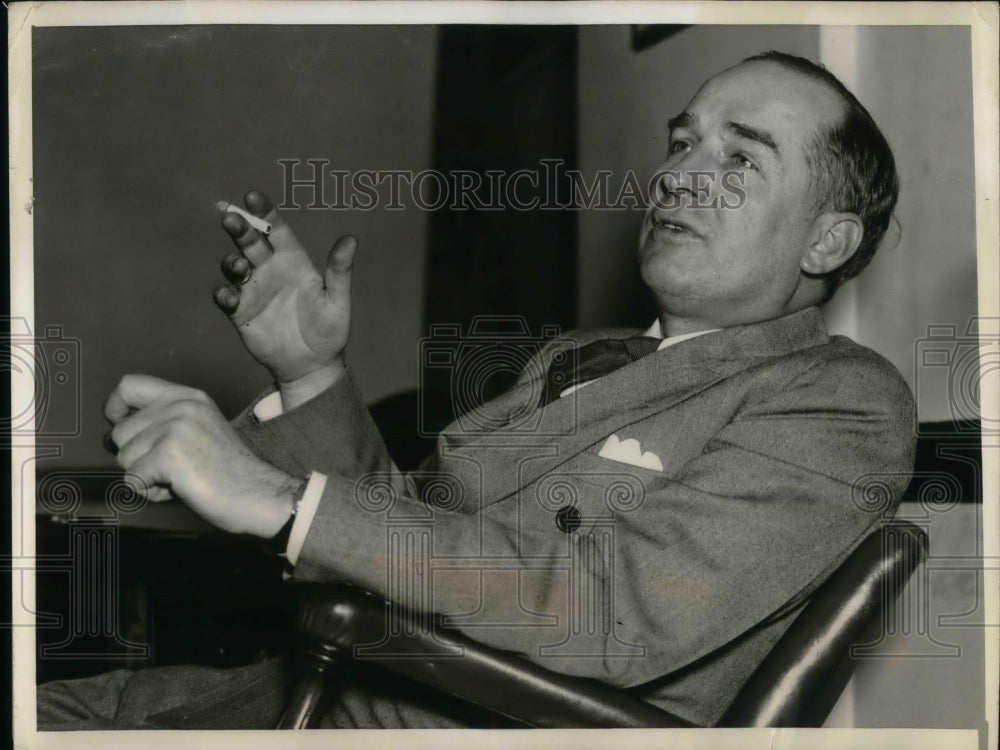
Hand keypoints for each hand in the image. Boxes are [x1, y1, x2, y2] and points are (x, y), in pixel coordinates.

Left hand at [105, 374, 304, 536]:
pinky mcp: (169, 454)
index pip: (129, 385)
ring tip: (179, 478)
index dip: (116, 408)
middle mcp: (181, 407)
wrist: (261, 493)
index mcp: (189, 397)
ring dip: (145, 476)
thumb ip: (165, 421)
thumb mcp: (200, 429)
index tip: (123, 427)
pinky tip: (179, 489)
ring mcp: (175, 428)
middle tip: (171, 467)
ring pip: (124, 457)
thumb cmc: (232, 471)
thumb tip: (118, 430)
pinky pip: (133, 479)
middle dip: (137, 457)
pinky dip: (151, 492)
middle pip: (120, 431)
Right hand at [214, 189, 355, 406]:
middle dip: (240, 228)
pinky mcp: (240, 313)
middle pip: (250, 243)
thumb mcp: (337, 299)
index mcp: (293, 260)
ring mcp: (253, 290)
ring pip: (234, 267)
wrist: (313, 365)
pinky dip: (224, 294)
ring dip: (232, 262)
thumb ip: (339, 270)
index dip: (264, 212)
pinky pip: (227, 299)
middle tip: (231, 218)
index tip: (253, 197)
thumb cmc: (329, 330)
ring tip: (239, 265)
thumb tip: (351, 239)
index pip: (276, 230)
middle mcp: (270, 270)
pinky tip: (229, 296)